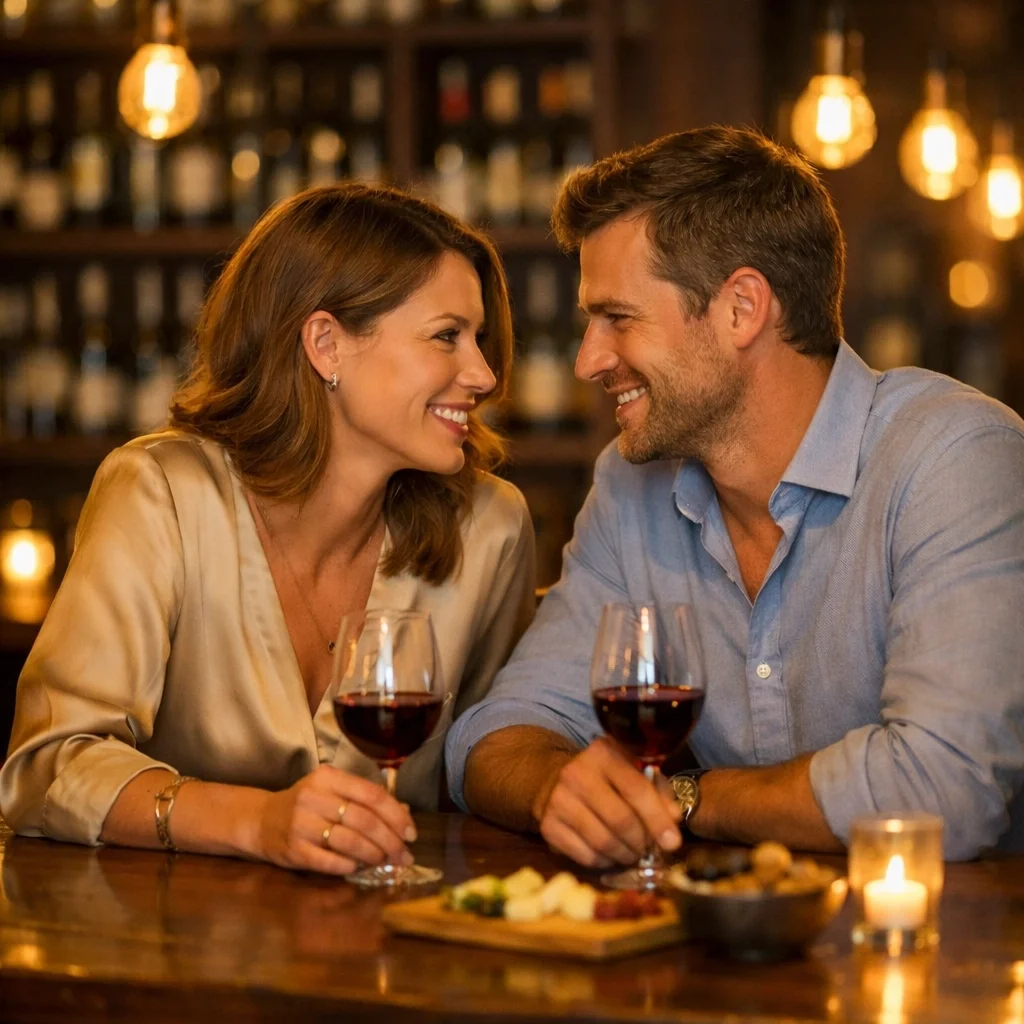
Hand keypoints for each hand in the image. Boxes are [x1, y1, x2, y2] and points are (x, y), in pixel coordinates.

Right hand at [256, 765, 416, 874]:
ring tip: (386, 861)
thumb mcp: (334, 791)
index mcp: (329, 778)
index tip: (411, 833)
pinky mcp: (294, 849)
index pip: (372, 795)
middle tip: (404, 855)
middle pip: (365, 820)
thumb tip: (405, 814)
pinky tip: (360, 867)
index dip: (396, 816)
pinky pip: (331, 861)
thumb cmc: (308, 805)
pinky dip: (351, 866)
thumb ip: (366, 800)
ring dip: (374, 854)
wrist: (263, 820)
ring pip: (350, 841)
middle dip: (391, 840)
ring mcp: (302, 824)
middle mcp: (314, 797)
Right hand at [533, 737, 681, 868]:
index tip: (673, 843)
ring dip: (626, 855)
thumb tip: (673, 818)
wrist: (554, 780)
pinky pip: (586, 856)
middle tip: (650, 850)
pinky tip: (611, 855)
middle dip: (642, 842)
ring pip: (604, 842)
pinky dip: (605, 862)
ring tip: (633, 853)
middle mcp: (576, 774)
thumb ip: (656, 791)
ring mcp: (559, 801)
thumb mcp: (631, 771)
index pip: (636, 789)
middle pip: (621, 820)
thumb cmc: (604, 777)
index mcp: (602, 754)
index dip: (657, 819)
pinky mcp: (548, 826)